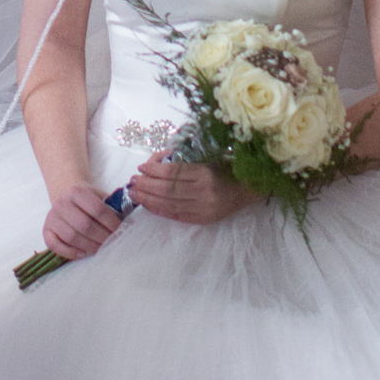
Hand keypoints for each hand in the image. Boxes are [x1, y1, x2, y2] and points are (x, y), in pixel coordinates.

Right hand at [42, 182, 123, 259]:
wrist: (65, 193)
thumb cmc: (86, 199)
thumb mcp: (99, 195)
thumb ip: (111, 207)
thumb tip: (127, 224)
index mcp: (77, 191)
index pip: (98, 209)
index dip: (111, 223)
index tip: (121, 231)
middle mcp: (62, 203)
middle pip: (84, 225)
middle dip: (102, 237)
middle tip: (112, 243)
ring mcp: (52, 217)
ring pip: (71, 237)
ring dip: (89, 246)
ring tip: (101, 249)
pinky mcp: (46, 230)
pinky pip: (55, 245)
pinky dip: (69, 252)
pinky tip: (83, 254)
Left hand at [129, 157, 251, 223]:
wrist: (247, 190)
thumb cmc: (226, 169)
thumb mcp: (207, 159)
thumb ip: (183, 163)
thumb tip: (157, 162)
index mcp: (205, 173)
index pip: (173, 173)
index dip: (154, 170)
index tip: (141, 167)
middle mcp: (203, 192)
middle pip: (168, 189)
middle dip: (147, 185)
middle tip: (133, 181)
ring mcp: (203, 208)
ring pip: (169, 204)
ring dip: (148, 198)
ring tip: (135, 192)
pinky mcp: (202, 220)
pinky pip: (176, 215)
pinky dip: (160, 210)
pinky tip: (148, 205)